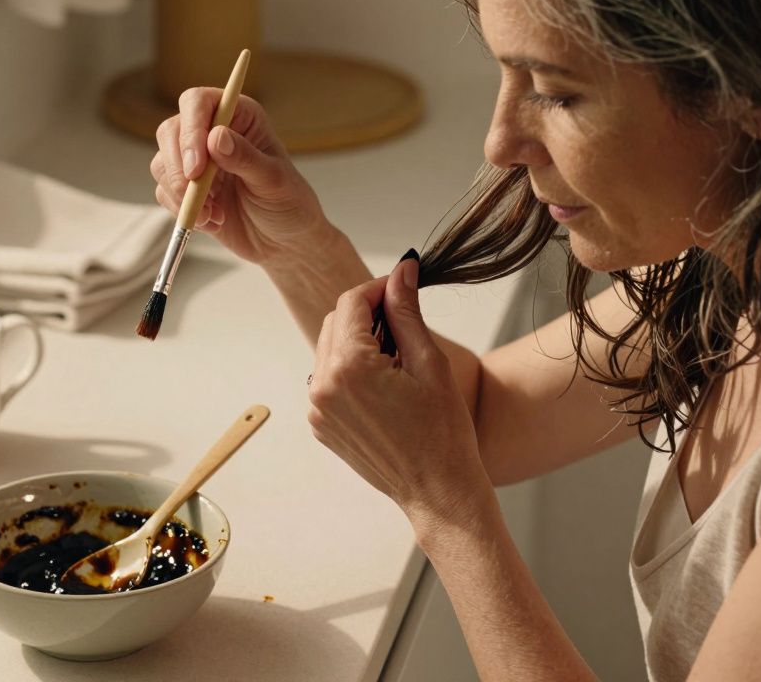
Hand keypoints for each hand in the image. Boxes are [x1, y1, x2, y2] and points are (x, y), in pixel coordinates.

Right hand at [150, 87, 331, 265]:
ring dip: (181, 194)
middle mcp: (212, 132)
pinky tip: (212, 221)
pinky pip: (164, 192)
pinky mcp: (186, 189)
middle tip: (195, 194)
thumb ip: (246, 158)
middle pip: (171, 131)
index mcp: (239, 116)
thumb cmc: (289, 205)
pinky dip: (182, 210)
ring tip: (213, 215)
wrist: (282, 243)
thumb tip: (215, 138)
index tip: (197, 167)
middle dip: (178, 166)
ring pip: (163, 163)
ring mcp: (196, 161)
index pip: (198, 102)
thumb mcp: (274, 182)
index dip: (191, 130)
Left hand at [307, 257, 490, 523]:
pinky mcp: (320, 424)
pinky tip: (384, 384)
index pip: (352, 302)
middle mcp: (323, 387)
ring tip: (397, 358)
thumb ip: (406, 311)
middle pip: (336, 322)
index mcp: (349, 369)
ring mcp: (317, 409)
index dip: (379, 287)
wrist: (437, 490)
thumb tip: (401, 270)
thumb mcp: (429, 362)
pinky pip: (328, 379)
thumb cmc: (443, 433)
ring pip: (330, 349)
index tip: (402, 286)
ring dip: (357, 341)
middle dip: (367, 313)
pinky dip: (350, 370)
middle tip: (404, 322)